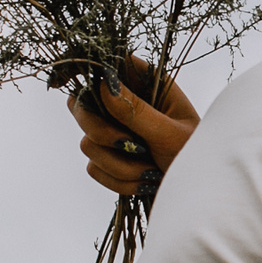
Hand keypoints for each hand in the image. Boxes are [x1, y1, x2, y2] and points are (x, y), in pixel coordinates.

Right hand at [64, 57, 198, 197]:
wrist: (201, 199)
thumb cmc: (197, 160)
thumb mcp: (170, 134)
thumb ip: (136, 111)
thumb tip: (103, 84)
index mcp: (149, 86)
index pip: (109, 63)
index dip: (82, 64)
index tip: (60, 77)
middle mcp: (129, 106)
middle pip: (84, 106)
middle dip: (102, 131)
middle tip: (131, 145)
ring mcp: (118, 133)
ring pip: (88, 142)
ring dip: (119, 164)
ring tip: (151, 171)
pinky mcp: (113, 160)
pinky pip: (94, 168)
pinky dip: (119, 180)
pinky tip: (146, 182)